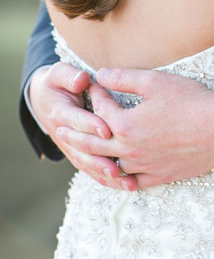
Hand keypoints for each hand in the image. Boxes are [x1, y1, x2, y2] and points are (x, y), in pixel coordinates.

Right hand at [29, 63, 134, 190]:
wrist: (44, 100)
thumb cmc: (57, 83)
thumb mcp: (58, 74)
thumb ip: (69, 76)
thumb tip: (82, 80)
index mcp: (61, 112)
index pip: (77, 121)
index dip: (91, 125)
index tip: (107, 129)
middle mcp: (65, 134)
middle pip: (83, 148)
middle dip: (100, 157)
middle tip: (117, 164)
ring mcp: (71, 148)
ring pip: (87, 163)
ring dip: (104, 173)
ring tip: (122, 179)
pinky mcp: (79, 155)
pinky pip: (92, 169)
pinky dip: (106, 179)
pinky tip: (125, 184)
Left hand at [56, 68, 213, 189]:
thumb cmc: (190, 100)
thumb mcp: (155, 81)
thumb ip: (124, 78)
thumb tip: (100, 75)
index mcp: (126, 125)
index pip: (101, 109)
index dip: (94, 94)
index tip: (91, 85)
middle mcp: (130, 149)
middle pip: (94, 144)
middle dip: (76, 133)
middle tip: (61, 128)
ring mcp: (143, 166)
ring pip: (108, 167)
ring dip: (91, 159)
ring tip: (79, 154)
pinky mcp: (158, 176)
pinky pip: (131, 182)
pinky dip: (118, 179)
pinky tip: (114, 176)